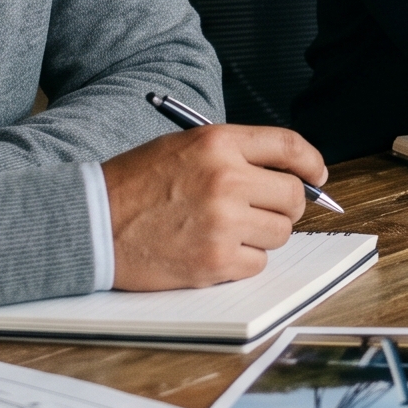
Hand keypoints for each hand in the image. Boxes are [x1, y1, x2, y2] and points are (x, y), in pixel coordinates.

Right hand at [101, 125, 327, 289]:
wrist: (91, 223)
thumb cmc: (133, 185)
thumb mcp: (184, 148)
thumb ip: (234, 156)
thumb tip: (287, 175)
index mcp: (219, 143)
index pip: (289, 147)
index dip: (311, 163)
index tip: (317, 177)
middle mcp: (227, 179)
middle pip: (292, 197)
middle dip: (285, 206)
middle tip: (264, 211)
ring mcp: (223, 222)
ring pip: (279, 233)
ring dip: (261, 235)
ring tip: (225, 230)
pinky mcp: (215, 260)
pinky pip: (258, 263)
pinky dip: (242, 261)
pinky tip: (212, 250)